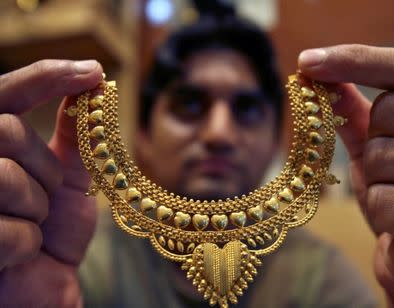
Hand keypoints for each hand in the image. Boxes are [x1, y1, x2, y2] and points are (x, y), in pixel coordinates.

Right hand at [0, 60, 102, 305]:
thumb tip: (91, 87)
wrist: (42, 285)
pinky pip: (10, 231)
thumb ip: (72, 135)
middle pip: (5, 132)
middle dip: (42, 168)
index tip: (93, 71)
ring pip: (5, 177)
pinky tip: (21, 255)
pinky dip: (27, 244)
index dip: (45, 77)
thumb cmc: (53, 230)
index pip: (5, 95)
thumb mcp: (67, 178)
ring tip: (31, 226)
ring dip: (36, 208)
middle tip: (47, 198)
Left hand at [299, 45, 393, 305]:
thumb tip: (321, 74)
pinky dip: (383, 213)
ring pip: (385, 156)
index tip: (307, 62)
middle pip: (391, 112)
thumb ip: (360, 114)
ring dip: (377, 182)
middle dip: (375, 143)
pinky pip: (387, 199)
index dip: (356, 59)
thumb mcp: (382, 150)